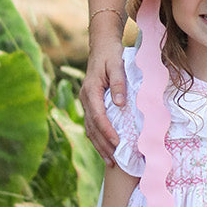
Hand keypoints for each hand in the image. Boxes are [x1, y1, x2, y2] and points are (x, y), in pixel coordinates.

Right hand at [80, 30, 125, 163]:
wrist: (102, 45)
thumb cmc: (112, 54)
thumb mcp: (118, 65)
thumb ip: (120, 84)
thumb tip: (120, 104)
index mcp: (91, 91)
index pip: (99, 116)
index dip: (107, 132)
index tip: (117, 143)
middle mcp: (86, 98)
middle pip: (92, 127)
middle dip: (103, 145)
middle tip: (114, 161)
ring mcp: (86, 101)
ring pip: (90, 128)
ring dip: (99, 145)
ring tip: (110, 161)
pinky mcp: (90, 103)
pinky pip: (92, 124)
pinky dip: (97, 137)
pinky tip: (104, 148)